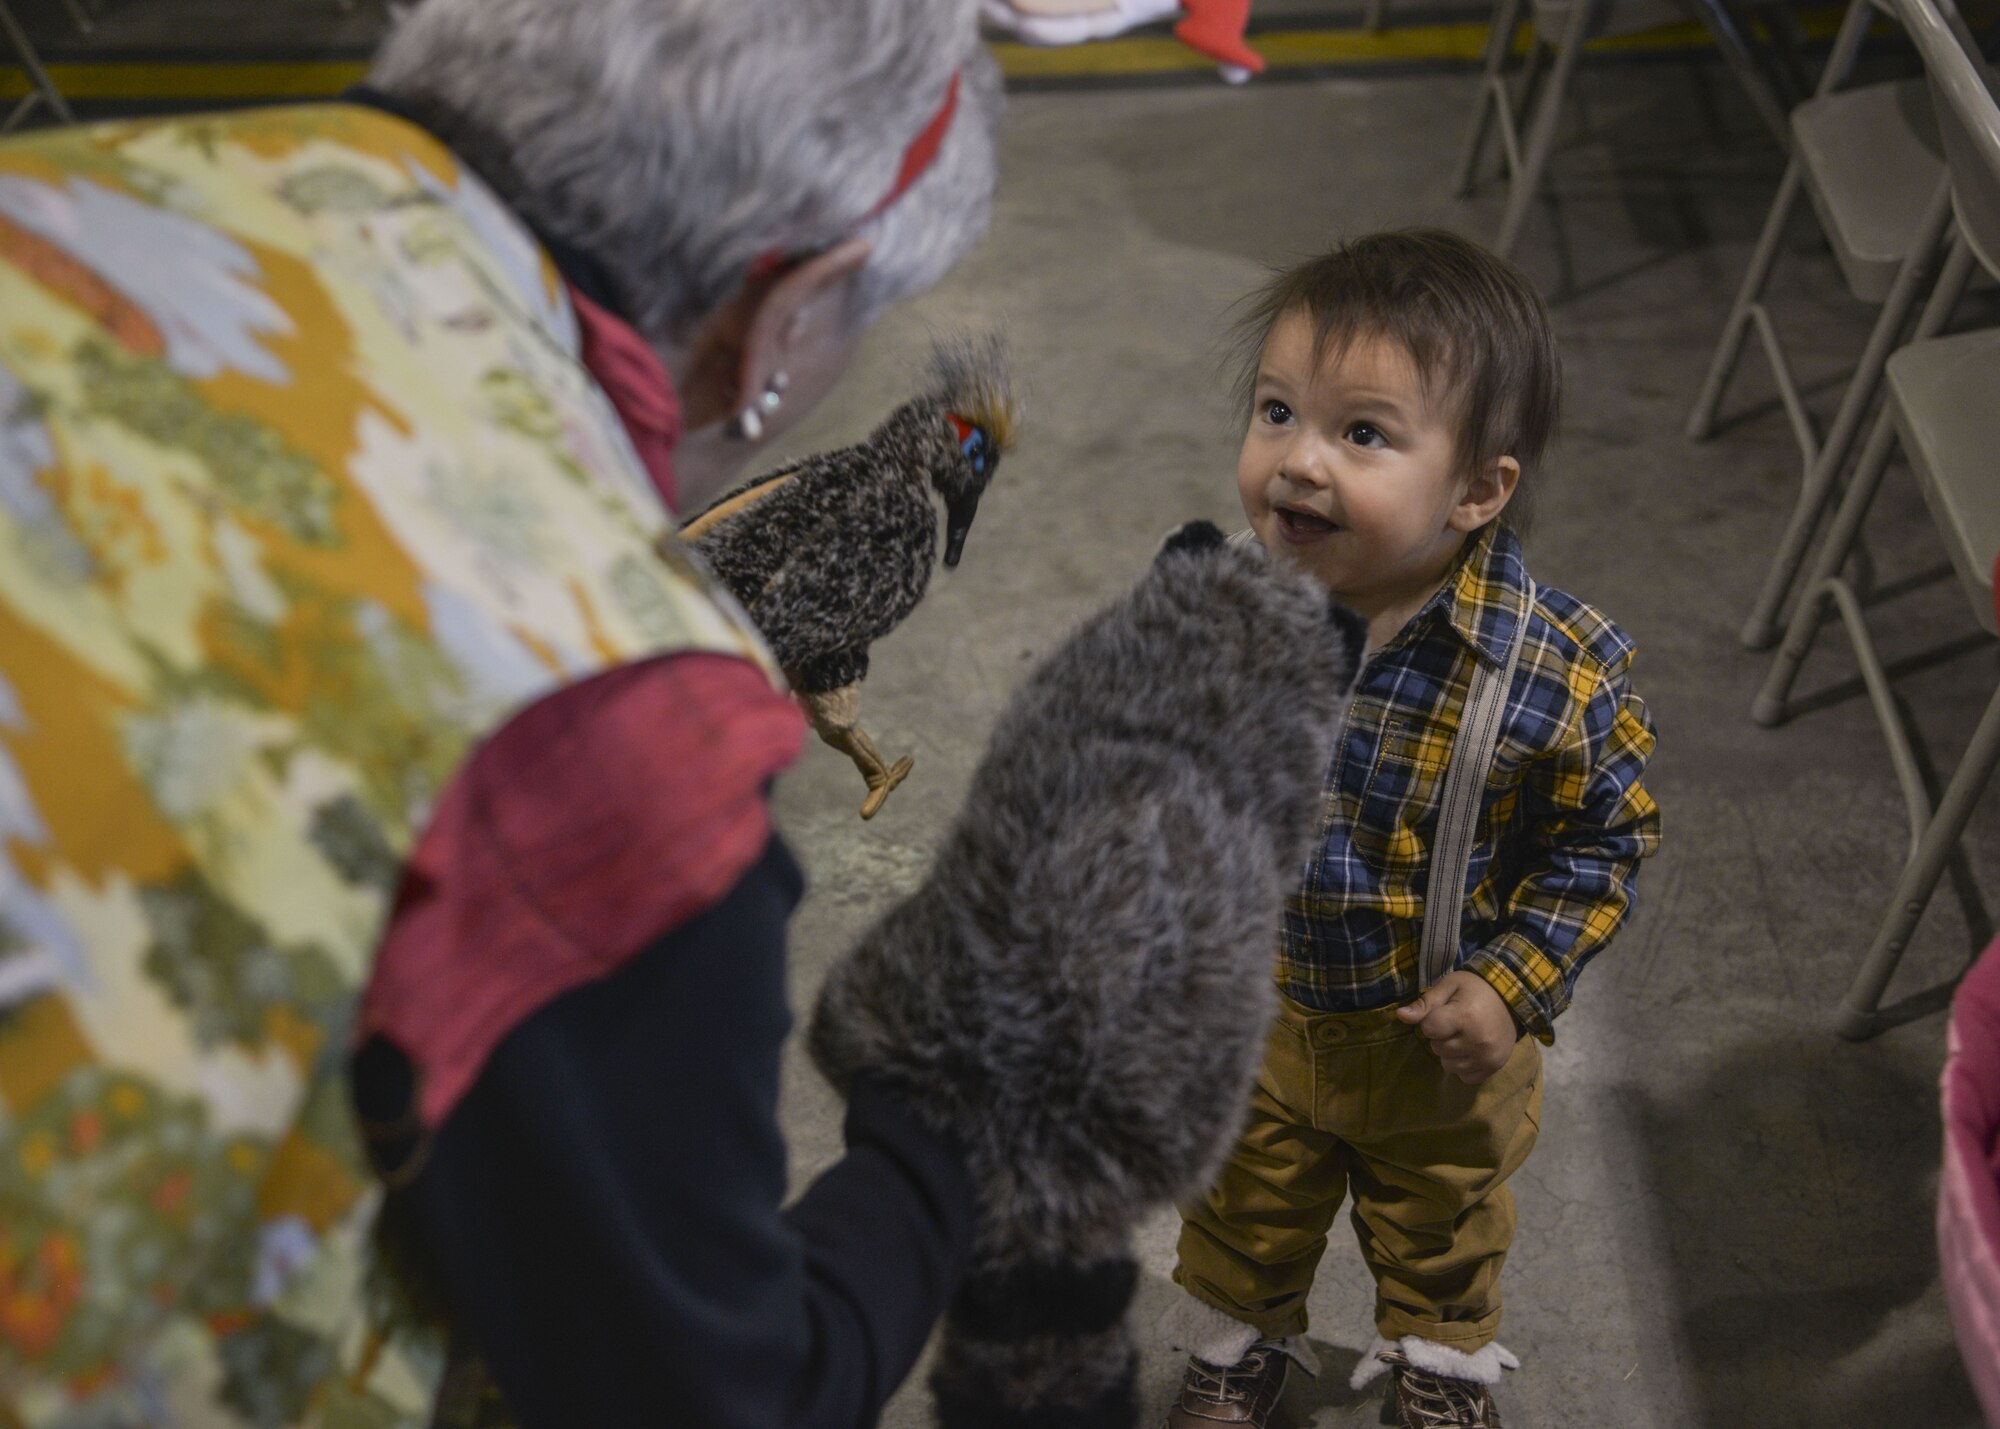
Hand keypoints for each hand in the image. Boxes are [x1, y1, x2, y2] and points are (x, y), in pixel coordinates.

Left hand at [1394, 971, 1518, 1084]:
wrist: (1512, 1000)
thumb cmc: (1476, 989)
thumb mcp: (1449, 986)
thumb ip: (1425, 1003)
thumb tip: (1400, 1016)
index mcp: (1465, 1017)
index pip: (1429, 1029)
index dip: (1431, 1021)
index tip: (1444, 1012)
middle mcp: (1477, 1041)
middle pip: (1438, 1049)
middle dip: (1441, 1037)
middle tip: (1456, 1024)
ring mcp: (1487, 1057)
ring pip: (1448, 1066)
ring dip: (1450, 1053)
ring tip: (1464, 1037)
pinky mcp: (1493, 1068)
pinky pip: (1465, 1077)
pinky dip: (1463, 1066)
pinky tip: (1471, 1050)